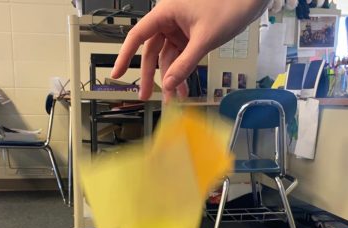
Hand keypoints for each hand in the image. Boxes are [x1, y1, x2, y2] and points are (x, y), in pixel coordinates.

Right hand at [111, 0, 267, 100]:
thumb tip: (170, 84)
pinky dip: (183, 71)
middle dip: (151, 75)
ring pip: (168, 57)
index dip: (125, 56)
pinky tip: (185, 87)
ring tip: (174, 99)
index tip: (117, 74)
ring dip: (171, 78)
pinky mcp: (191, 35)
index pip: (137, 36)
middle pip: (152, 51)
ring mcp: (180, 28)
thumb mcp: (205, 39)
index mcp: (165, 12)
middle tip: (146, 95)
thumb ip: (185, 63)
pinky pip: (181, 56)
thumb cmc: (230, 5)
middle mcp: (169, 19)